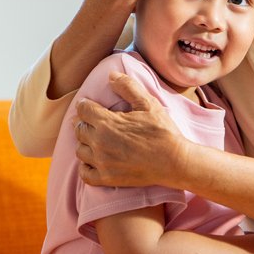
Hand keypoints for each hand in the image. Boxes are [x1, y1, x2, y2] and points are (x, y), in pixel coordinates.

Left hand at [75, 72, 188, 187]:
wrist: (174, 162)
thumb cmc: (162, 131)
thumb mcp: (148, 104)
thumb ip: (128, 87)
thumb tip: (111, 75)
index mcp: (107, 122)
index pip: (83, 109)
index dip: (86, 105)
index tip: (90, 106)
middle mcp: (99, 142)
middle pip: (79, 129)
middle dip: (85, 123)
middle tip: (95, 122)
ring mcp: (102, 162)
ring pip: (80, 150)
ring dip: (85, 143)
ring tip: (96, 140)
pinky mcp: (106, 178)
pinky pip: (85, 173)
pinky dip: (86, 166)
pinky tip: (95, 160)